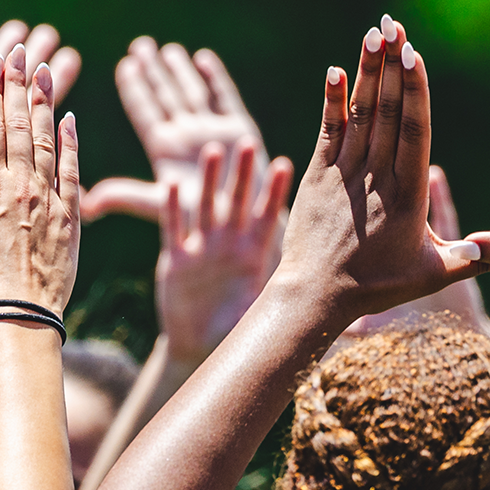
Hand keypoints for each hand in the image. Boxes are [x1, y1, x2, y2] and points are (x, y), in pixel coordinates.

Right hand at [0, 44, 80, 314]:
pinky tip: (70, 119)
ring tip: (44, 69)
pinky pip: (72, 170)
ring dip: (46, 104)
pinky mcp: (71, 216)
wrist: (22, 319)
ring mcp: (50, 199)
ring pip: (48, 141)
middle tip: (21, 50)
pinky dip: (71, 143)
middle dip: (19, 85)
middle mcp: (22, 186)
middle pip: (20, 125)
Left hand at [83, 38, 267, 222]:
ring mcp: (212, 131)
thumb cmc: (200, 222)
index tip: (124, 65)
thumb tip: (85, 203)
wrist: (244, 228)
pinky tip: (203, 58)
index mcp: (164, 150)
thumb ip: (124, 196)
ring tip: (168, 50)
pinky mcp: (240, 130)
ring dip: (180, 71)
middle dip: (153, 71)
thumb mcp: (157, 205)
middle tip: (140, 45)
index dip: (135, 88)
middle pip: (165, 97)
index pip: (145, 112)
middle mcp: (186, 137)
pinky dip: (215, 77)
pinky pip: (224, 97)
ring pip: (191, 92)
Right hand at [157, 139, 293, 361]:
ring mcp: (202, 248)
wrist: (200, 345)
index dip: (273, 192)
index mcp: (254, 254)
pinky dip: (171, 209)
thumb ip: (278, 306)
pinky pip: (173, 229)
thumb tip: (317, 313)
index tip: (284, 164)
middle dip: (242, 174)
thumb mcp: (259, 316)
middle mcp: (229, 245)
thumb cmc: (236, 331)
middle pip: (236, 202)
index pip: (266, 216)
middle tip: (248, 143)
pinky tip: (171, 185)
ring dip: (207, 181)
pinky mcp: (176, 260)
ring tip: (213, 152)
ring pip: (204, 207)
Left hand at [272, 15, 482, 319]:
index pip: (413, 132)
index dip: (414, 91)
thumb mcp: (431, 275)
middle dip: (391, 66)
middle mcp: (376, 176)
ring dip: (367, 72)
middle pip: (386, 111)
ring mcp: (345, 172)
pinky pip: (327, 130)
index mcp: (407, 194)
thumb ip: (468, 258)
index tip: (414, 55)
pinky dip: (332, 100)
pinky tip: (336, 70)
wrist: (315, 295)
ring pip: (360, 114)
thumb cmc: (376, 286)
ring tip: (374, 34)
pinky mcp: (318, 175)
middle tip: (394, 25)